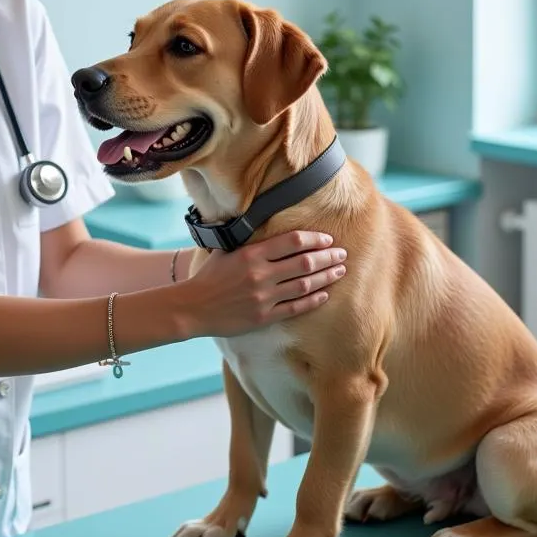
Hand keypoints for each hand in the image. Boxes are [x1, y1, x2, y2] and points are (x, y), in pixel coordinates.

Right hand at [176, 231, 346, 339]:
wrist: (193, 307)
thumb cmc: (208, 276)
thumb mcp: (225, 250)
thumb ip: (245, 238)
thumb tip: (258, 220)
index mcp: (251, 254)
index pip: (292, 241)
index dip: (314, 239)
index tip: (327, 238)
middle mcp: (261, 274)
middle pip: (304, 262)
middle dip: (328, 257)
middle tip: (342, 253)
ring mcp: (264, 297)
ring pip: (305, 284)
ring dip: (326, 277)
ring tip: (340, 271)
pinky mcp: (265, 316)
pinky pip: (296, 307)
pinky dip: (313, 300)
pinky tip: (325, 294)